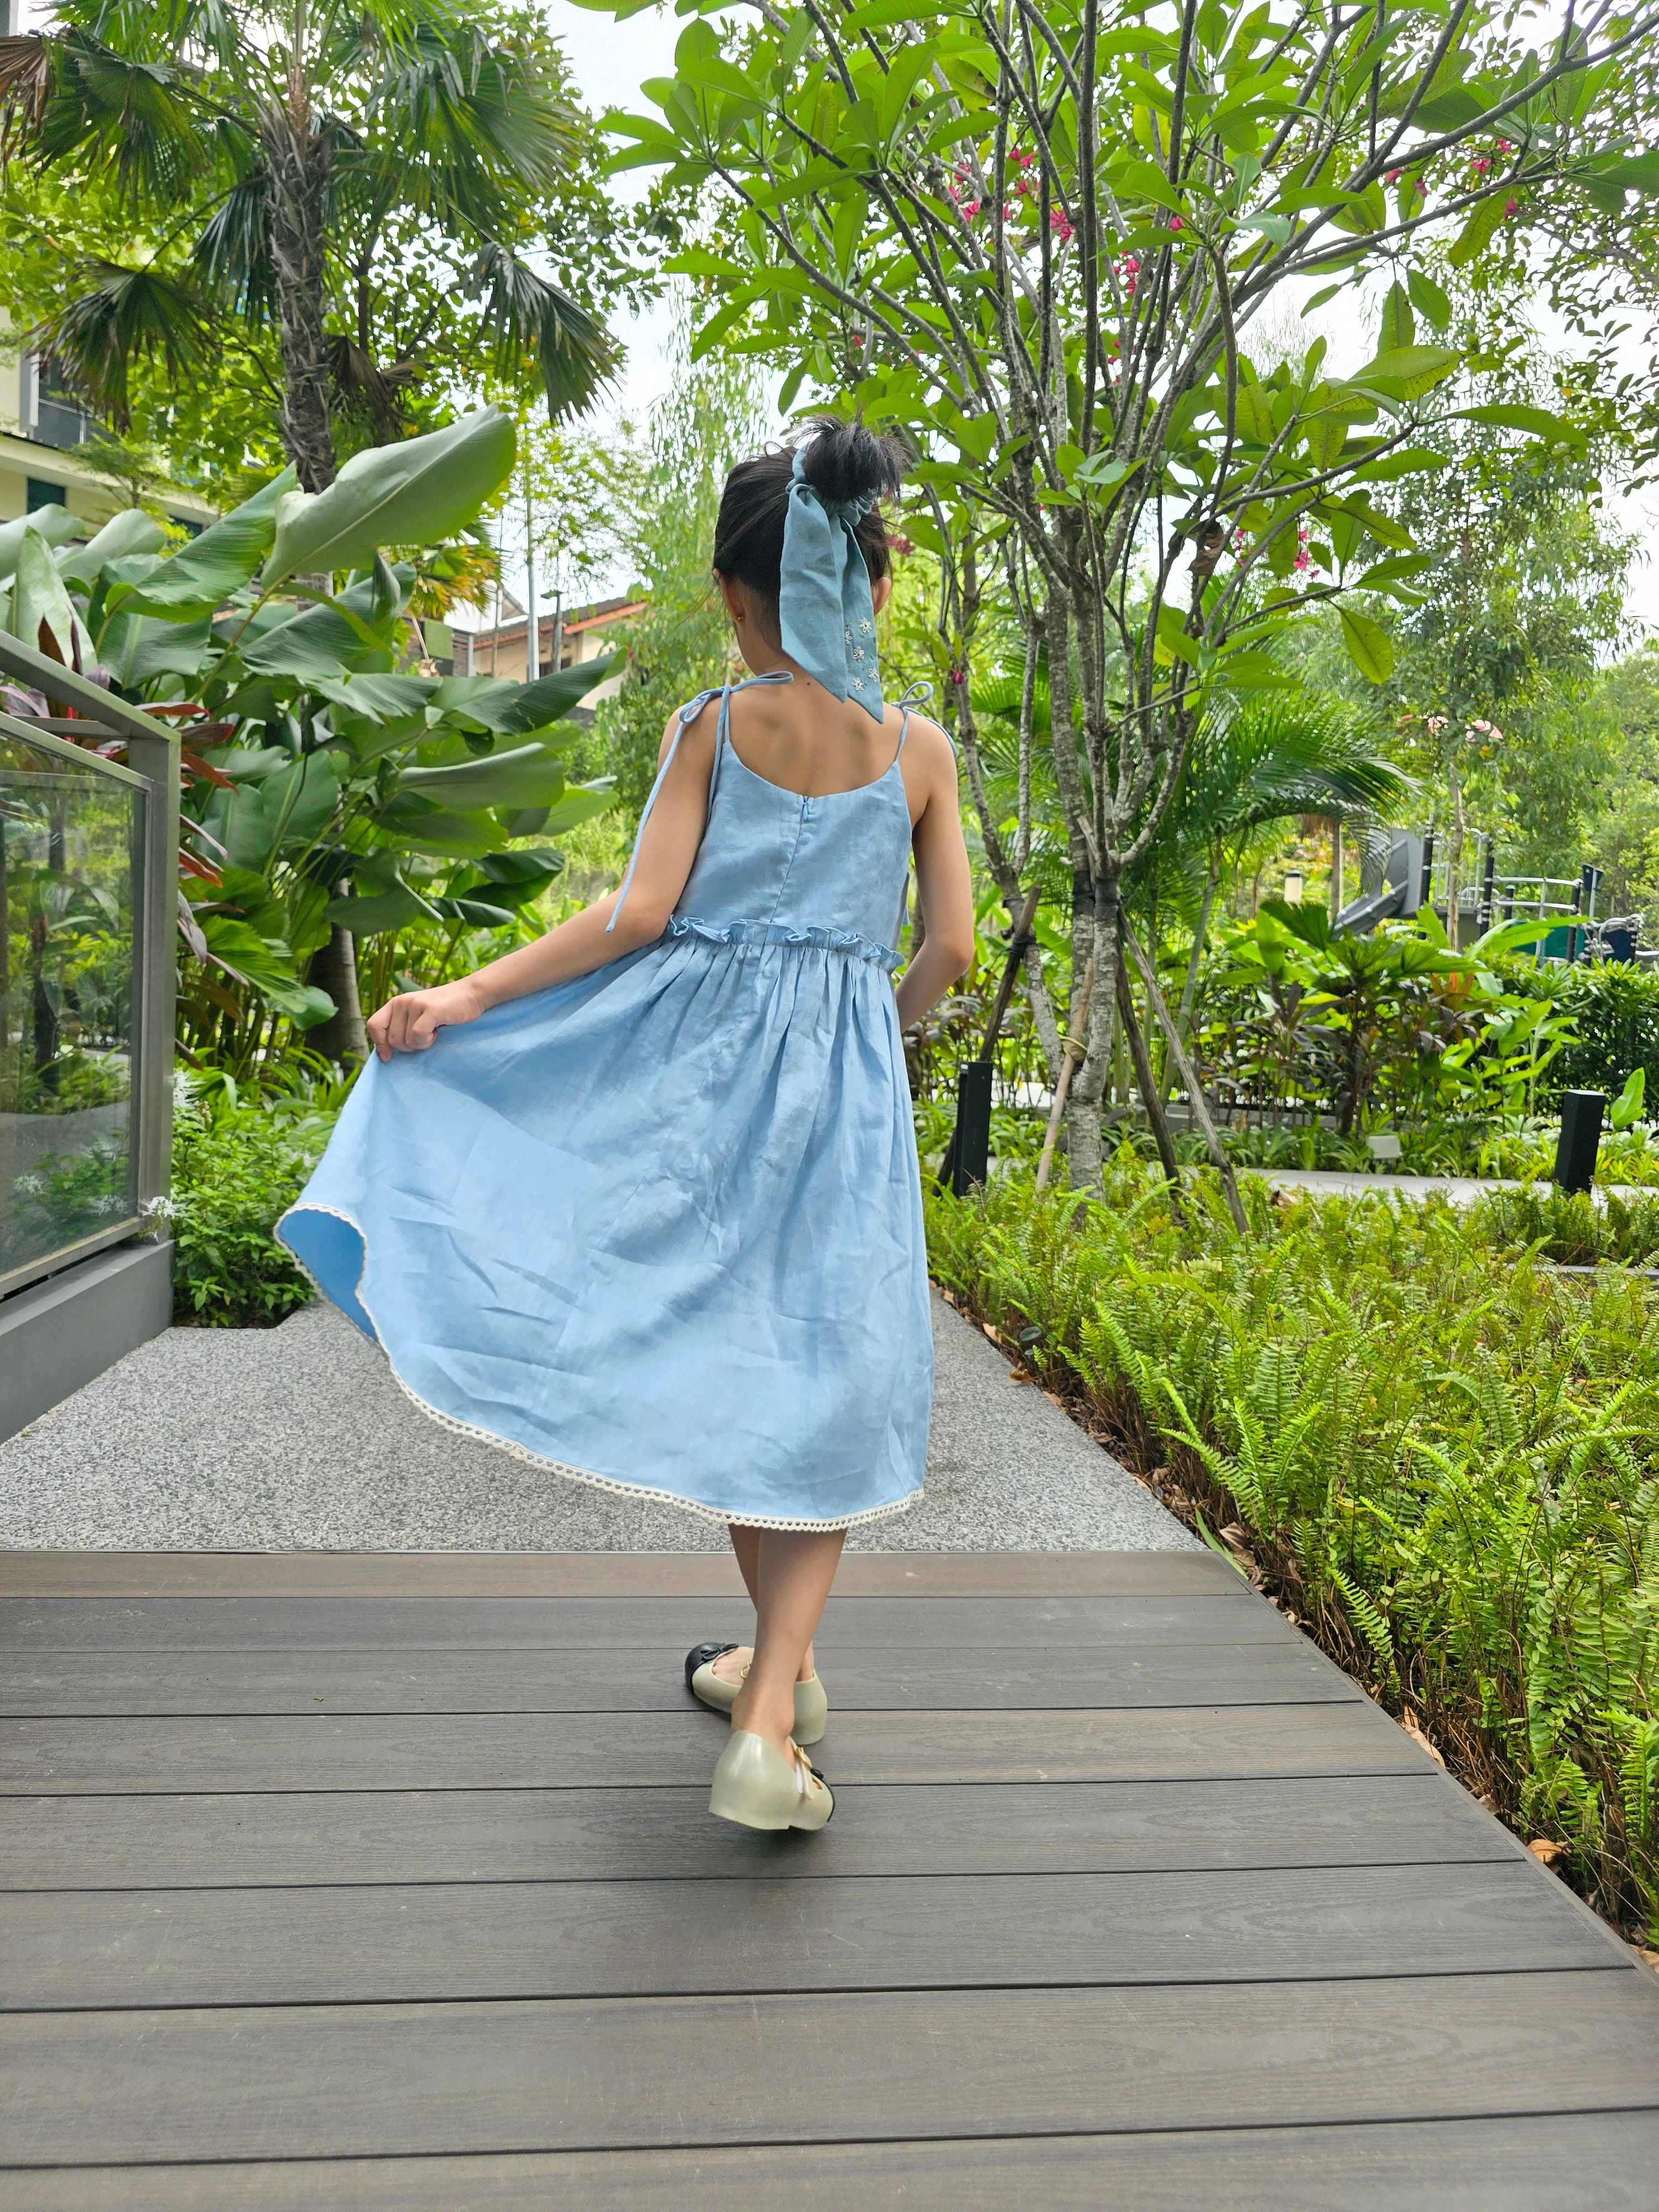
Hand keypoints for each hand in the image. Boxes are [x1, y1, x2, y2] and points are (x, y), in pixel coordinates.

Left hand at [367, 979, 485, 1062]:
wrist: (471, 994)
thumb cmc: (445, 1011)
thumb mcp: (418, 1015)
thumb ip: (402, 1027)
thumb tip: (385, 1053)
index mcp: (395, 1003)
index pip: (374, 1025)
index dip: (379, 1044)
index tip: (388, 1057)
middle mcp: (401, 1001)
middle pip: (393, 1040)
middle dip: (409, 1047)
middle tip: (425, 1037)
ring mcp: (415, 1004)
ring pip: (407, 1041)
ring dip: (422, 1044)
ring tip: (433, 1031)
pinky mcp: (429, 1010)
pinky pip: (418, 1036)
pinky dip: (428, 1040)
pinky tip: (437, 1031)